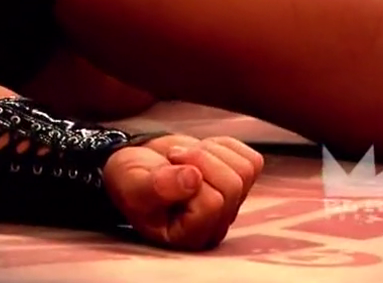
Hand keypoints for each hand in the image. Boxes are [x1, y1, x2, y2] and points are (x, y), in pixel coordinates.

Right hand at [103, 134, 262, 249]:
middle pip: (232, 186)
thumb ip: (158, 187)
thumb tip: (193, 178)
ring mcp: (230, 205)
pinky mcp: (239, 183)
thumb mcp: (132, 185)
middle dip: (201, 160)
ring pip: (244, 171)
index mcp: (188, 235)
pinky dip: (225, 147)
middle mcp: (214, 225)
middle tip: (174, 157)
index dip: (188, 177)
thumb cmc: (131, 182)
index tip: (163, 170)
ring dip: (211, 152)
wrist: (137, 168)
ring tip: (185, 156)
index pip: (211, 203)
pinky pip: (252, 160)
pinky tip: (202, 152)